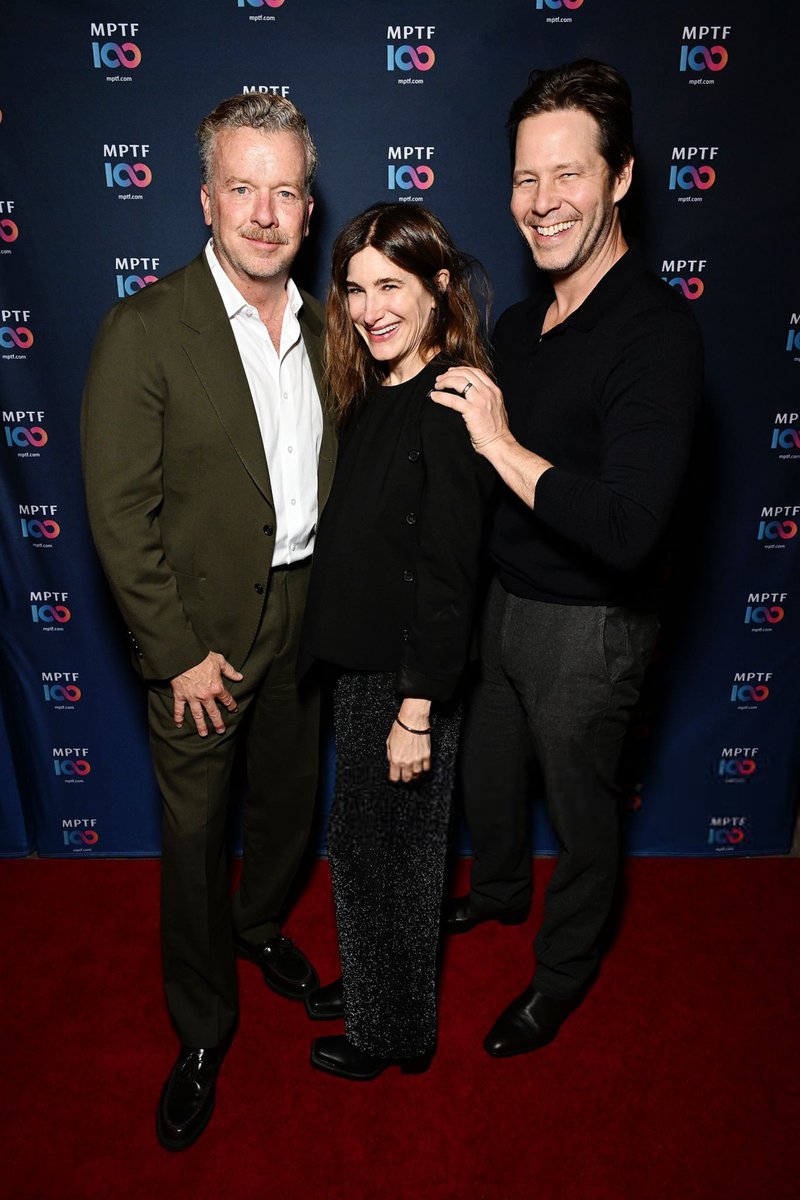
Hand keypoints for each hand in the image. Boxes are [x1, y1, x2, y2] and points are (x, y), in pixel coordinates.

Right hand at [170, 651, 243, 736]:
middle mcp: (205, 696)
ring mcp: (192, 698)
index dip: (231, 705)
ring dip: (201, 726)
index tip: (234, 709)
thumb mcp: (219, 661)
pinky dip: (178, 717)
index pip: (226, 699)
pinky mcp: (180, 696)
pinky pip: (179, 709)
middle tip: (221, 731)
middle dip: (218, 723)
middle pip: (213, 713)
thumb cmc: (201, 657)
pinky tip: (178, 725)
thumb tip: (240, 677)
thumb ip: (230, 671)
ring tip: (203, 734)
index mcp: (216, 688)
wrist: (183, 656)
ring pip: (198, 715)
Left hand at [386, 700, 431, 782]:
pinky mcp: (426, 755)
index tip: (395, 775)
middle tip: (404, 773)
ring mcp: (417, 759)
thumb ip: (390, 754)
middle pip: (407, 778)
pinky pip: (426, 767)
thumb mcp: (389, 741)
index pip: (395, 777)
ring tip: (413, 769)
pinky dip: (424, 767)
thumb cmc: (400, 728)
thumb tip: (391, 760)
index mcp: (395, 759)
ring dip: (415, 773)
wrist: (412, 720)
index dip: (394, 777)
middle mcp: (406, 762)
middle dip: (405, 777)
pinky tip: (421, 764)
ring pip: (417, 774)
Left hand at [431, 364, 551, 506]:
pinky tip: (434, 397)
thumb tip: (472, 394)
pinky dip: (441, 396)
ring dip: (445, 381)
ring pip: (459, 382)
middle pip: (466, 374)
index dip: (461, 369)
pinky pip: (453, 399)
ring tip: (437, 386)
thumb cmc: (496, 432)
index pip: (476, 372)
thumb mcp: (496, 409)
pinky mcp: (473, 411)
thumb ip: (487, 399)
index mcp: (494, 391)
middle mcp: (488, 393)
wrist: (500, 444)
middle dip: (450, 374)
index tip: (451, 372)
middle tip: (440, 379)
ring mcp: (481, 401)